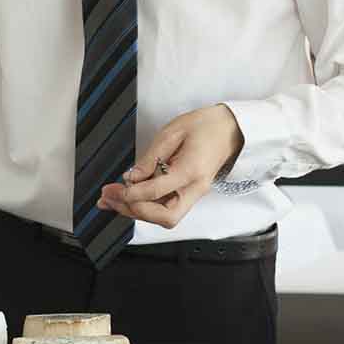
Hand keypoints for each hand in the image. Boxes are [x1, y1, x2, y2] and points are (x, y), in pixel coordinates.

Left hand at [97, 105, 243, 230]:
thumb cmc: (206, 126)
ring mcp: (194, 194)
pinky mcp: (189, 193)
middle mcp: (195, 188)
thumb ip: (151, 156)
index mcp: (192, 170)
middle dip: (136, 211)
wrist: (230, 130)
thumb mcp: (173, 132)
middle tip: (112, 198)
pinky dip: (145, 206)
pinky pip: (166, 208)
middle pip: (165, 217)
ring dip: (137, 211)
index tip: (116, 188)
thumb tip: (132, 177)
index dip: (133, 193)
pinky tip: (127, 198)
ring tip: (113, 199)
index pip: (158, 191)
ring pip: (165, 217)